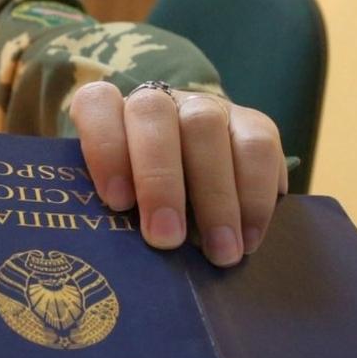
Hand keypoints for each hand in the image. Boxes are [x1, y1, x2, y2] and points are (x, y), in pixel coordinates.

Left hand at [70, 82, 286, 266]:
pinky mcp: (253, 123)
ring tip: (220, 251)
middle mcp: (158, 101)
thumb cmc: (140, 205)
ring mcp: (207, 107)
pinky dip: (255, 197)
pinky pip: (259, 146)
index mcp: (110, 114)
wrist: (192, 192)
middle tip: (167, 240)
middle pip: (154, 114)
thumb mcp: (119, 206)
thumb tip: (124, 256)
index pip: (96, 104)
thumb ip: (115, 214)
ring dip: (215, 196)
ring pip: (208, 126)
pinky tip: (249, 239)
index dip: (104, 147)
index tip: (116, 201)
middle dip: (160, 181)